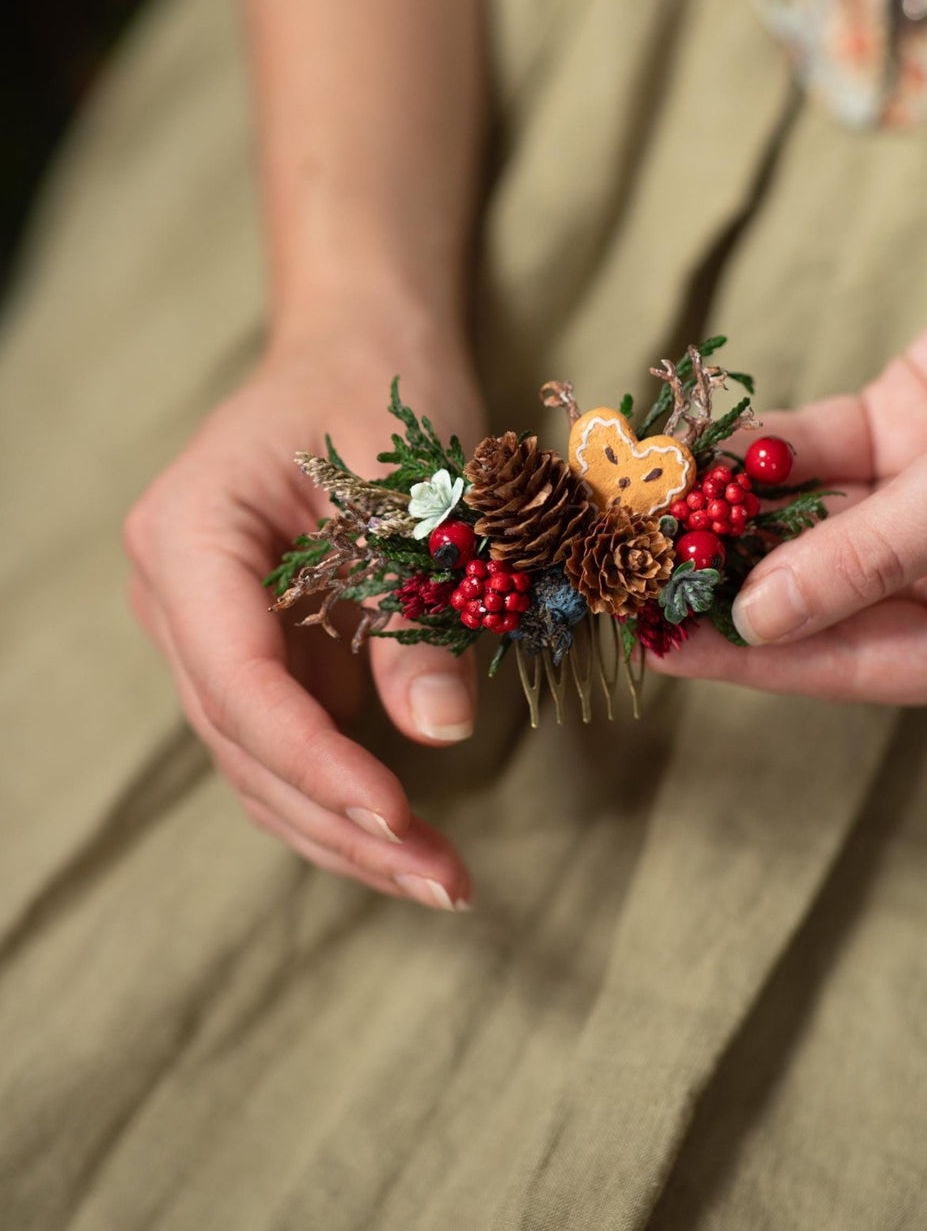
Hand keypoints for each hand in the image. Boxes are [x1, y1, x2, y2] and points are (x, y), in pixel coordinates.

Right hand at [123, 318, 484, 908]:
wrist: (358, 348)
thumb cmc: (383, 389)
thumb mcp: (417, 489)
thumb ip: (417, 611)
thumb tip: (439, 732)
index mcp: (190, 536)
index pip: (237, 675)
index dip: (313, 755)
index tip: (398, 812)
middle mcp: (177, 596)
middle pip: (243, 739)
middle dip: (342, 820)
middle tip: (445, 881)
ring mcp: (208, 632)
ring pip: (258, 763)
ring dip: (345, 831)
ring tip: (443, 881)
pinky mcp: (254, 655)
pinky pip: (288, 745)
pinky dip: (346, 796)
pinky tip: (413, 844)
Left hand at [651, 199, 926, 702]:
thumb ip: (876, 553)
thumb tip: (759, 619)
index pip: (861, 661)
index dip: (759, 660)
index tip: (662, 648)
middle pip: (824, 593)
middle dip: (728, 580)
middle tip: (630, 570)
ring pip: (812, 519)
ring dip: (732, 512)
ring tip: (648, 509)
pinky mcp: (920, 417)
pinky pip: (823, 448)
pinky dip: (767, 448)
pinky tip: (706, 450)